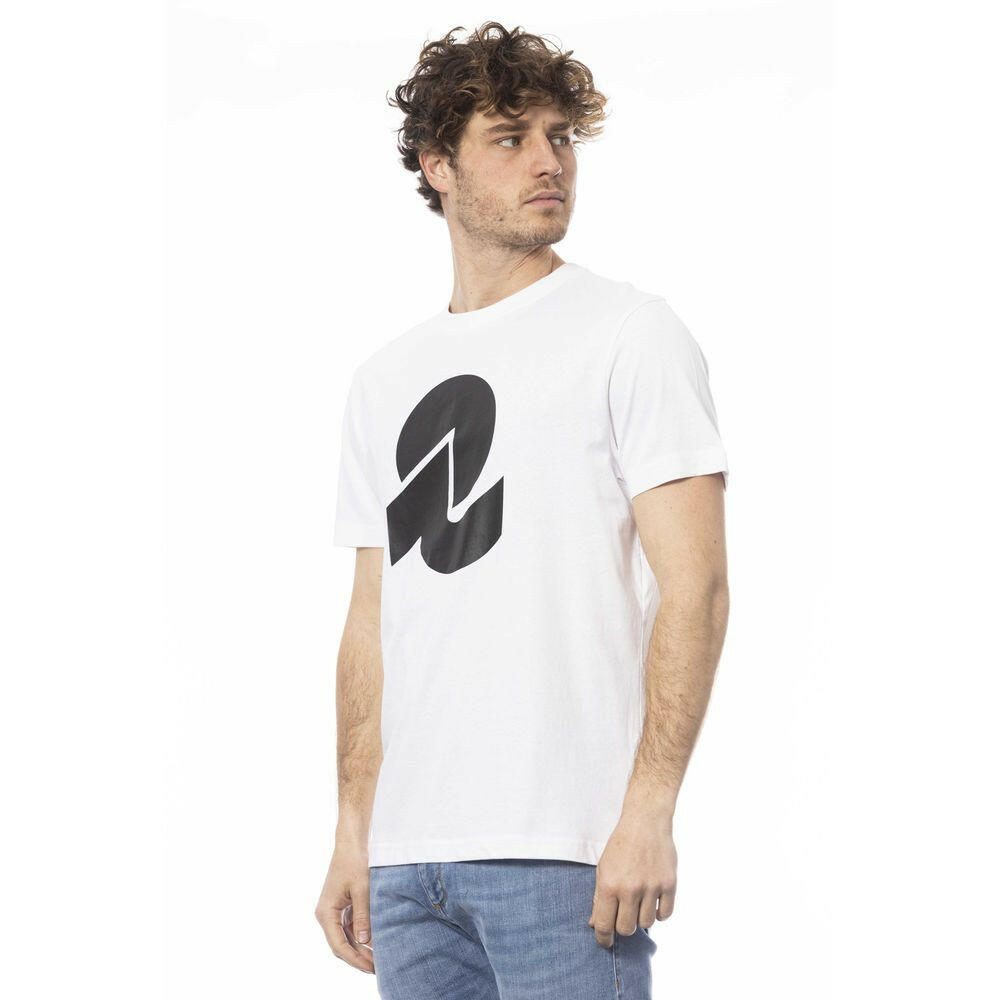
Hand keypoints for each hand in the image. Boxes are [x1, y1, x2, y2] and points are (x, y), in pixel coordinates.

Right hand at [314, 840, 374, 974]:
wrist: (351, 843)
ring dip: (360, 949)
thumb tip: (364, 942)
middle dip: (358, 957)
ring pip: (346, 938)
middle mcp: (326, 915)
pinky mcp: (342, 907)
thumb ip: (363, 916)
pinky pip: (350, 928)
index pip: (338, 945)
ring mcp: (334, 912)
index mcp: (326, 913)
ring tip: (379, 959)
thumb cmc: (355, 862)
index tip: (371, 968)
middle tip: (378, 968)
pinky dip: (361, 936)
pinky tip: (375, 942)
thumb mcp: (361, 889)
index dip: (355, 959)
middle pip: (341, 945)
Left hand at [588, 812, 676, 948]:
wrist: (645, 822)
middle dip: (622, 926)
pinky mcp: (669, 884)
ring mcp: (651, 887)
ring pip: (646, 924)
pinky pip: (665, 915)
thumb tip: (594, 924)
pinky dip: (659, 912)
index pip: (604, 924)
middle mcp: (630, 888)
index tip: (605, 942)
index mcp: (609, 884)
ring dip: (641, 918)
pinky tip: (653, 901)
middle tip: (623, 915)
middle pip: (626, 929)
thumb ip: (598, 898)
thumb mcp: (603, 868)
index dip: (603, 938)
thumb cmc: (621, 845)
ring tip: (639, 902)